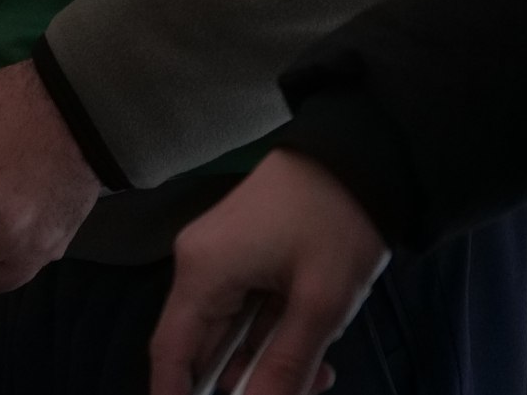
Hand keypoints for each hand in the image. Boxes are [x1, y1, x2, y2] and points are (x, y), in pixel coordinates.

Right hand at [147, 151, 386, 394]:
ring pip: (228, 333)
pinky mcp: (239, 253)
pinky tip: (315, 349)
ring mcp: (218, 257)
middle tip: (298, 392)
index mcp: (203, 272)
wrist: (357, 155)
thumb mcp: (320, 304)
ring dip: (266, 362)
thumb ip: (284, 366)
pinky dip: (272, 336)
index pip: (170, 351)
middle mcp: (198, 264)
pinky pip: (243, 311)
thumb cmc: (335, 223)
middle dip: (241, 383)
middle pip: (202, 347)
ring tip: (321, 374)